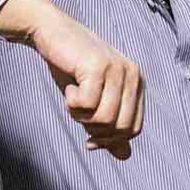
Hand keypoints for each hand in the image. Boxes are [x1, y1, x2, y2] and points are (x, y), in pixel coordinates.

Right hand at [0, 0, 145, 157]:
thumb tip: (124, 156)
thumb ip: (110, 126)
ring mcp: (118, 70)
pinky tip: (70, 86)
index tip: (90, 139)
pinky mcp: (98, 66)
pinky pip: (86, 105)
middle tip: (79, 111)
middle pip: (120, 128)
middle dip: (94, 130)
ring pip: (103, 119)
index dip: (110, 140)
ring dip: (80, 115)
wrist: (52, 34)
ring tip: (74, 96)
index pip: (133, 129)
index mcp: (137, 85)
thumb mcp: (94, 100)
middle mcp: (133, 76)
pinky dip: (72, 102)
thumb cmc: (73, 68)